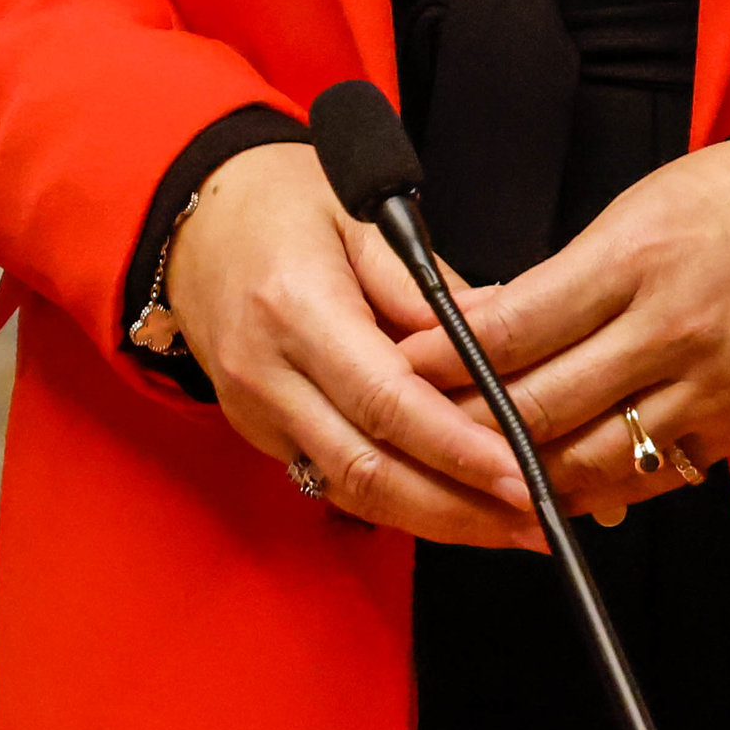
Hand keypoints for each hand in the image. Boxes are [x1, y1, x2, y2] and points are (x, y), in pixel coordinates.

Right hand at [167, 141, 544, 549]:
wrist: (193, 222)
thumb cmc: (283, 202)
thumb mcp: (362, 213)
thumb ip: (426, 285)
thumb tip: (499, 339)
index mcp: (295, 308)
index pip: (385, 400)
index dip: (455, 447)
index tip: (520, 471)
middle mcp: (267, 375)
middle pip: (369, 470)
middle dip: (457, 508)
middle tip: (535, 522)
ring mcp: (257, 414)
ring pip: (353, 492)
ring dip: (437, 519)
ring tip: (512, 528)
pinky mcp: (261, 433)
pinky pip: (336, 481)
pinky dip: (401, 500)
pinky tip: (458, 505)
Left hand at [425, 140, 729, 518]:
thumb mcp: (641, 208)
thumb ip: (567, 276)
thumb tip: (491, 326)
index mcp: (636, 258)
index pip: (517, 325)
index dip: (448, 355)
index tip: (404, 364)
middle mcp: (670, 329)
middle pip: (542, 404)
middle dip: (469, 424)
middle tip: (416, 429)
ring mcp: (708, 387)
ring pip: (591, 459)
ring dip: (525, 472)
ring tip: (476, 471)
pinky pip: (651, 479)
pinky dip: (598, 490)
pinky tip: (559, 488)